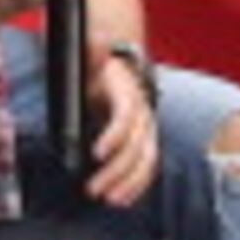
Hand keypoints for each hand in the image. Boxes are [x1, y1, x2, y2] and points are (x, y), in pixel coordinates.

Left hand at [84, 42, 160, 208]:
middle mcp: (143, 113)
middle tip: (93, 188)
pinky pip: (147, 168)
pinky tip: (121, 200)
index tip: (96, 152)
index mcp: (128, 92)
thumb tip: (99, 40)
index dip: (114, 135)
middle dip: (117, 170)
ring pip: (146, 161)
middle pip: (136, 146)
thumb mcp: (92, 59)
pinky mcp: (146, 144)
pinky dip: (137, 186)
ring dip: (128, 183)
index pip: (126, 116)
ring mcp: (147, 131)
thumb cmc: (99, 69)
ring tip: (107, 199)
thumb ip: (94, 52)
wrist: (119, 70)